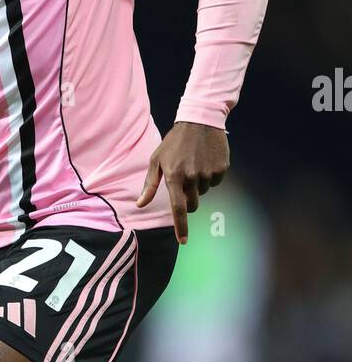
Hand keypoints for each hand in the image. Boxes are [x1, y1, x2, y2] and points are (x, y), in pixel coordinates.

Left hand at [136, 121, 228, 243]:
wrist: (200, 121)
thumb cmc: (173, 143)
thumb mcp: (156, 160)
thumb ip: (149, 185)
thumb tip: (140, 204)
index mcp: (174, 176)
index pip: (178, 208)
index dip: (180, 226)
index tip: (183, 241)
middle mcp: (192, 177)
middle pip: (192, 204)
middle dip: (188, 199)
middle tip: (184, 180)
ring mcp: (209, 173)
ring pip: (204, 193)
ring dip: (198, 185)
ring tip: (194, 164)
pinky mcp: (222, 168)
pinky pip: (216, 182)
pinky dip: (211, 176)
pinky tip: (205, 160)